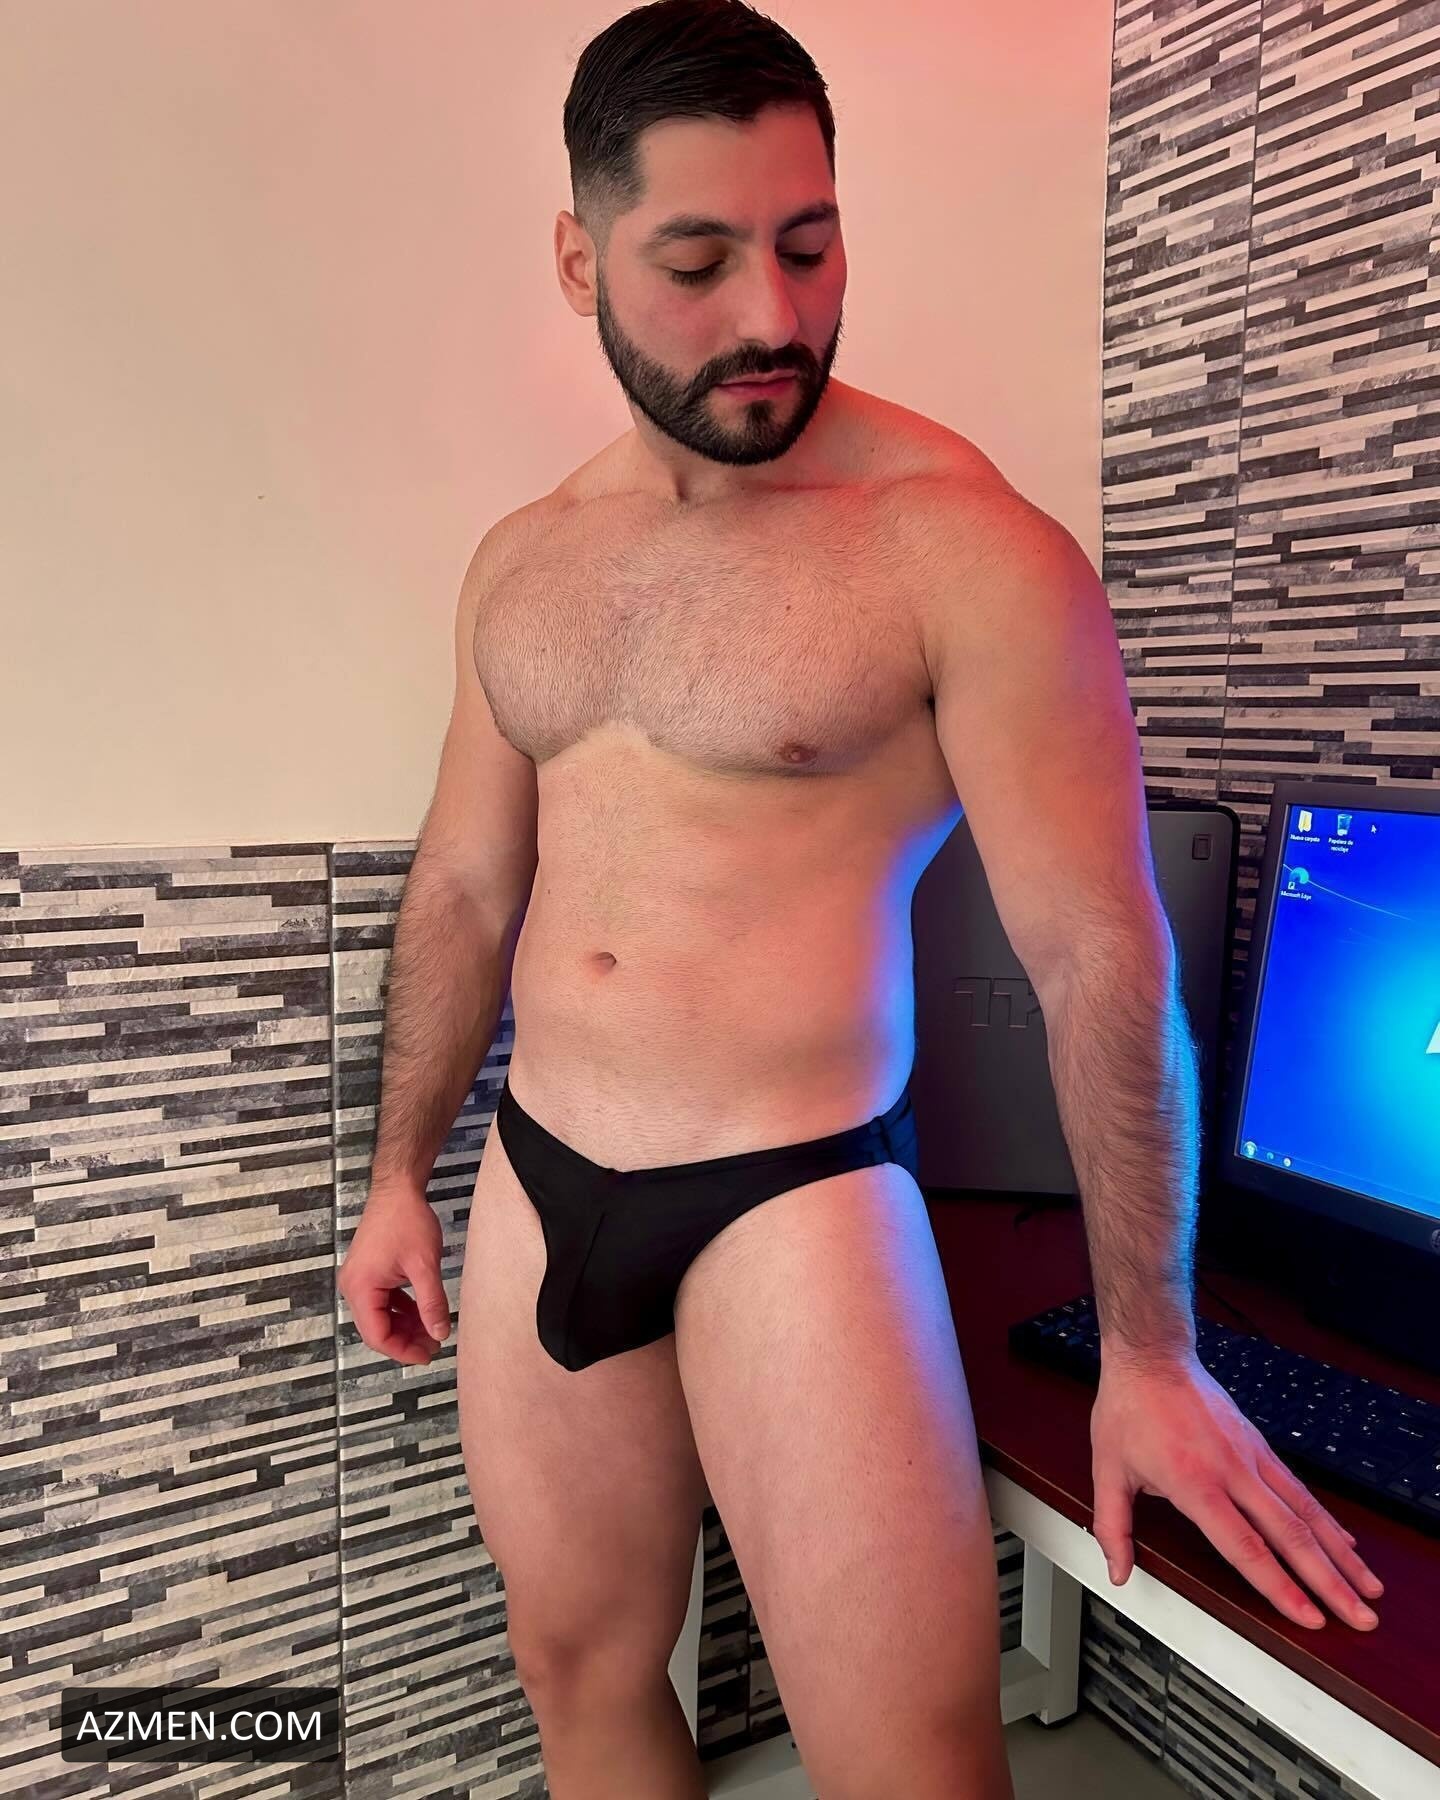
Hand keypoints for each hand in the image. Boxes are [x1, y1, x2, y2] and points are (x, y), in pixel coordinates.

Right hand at [337, 1182, 450, 1364]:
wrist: (398, 1188)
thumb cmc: (407, 1220)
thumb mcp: (425, 1266)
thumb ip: (432, 1303)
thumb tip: (440, 1334)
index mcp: (360, 1288)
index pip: (377, 1335)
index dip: (402, 1351)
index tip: (427, 1356)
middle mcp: (353, 1286)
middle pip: (377, 1328)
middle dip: (405, 1339)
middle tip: (434, 1345)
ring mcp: (359, 1279)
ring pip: (381, 1316)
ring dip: (405, 1325)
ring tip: (433, 1330)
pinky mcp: (368, 1272)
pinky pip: (383, 1300)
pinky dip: (402, 1309)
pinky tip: (423, 1312)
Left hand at [1090, 1350, 1384, 1630]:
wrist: (1153, 1354)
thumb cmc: (1131, 1408)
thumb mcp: (1108, 1468)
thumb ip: (1113, 1526)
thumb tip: (1118, 1571)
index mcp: (1195, 1482)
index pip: (1245, 1546)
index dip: (1280, 1586)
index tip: (1309, 1618)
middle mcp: (1233, 1470)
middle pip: (1291, 1535)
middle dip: (1330, 1582)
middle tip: (1361, 1617)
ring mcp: (1251, 1456)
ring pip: (1306, 1511)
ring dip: (1341, 1553)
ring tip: (1368, 1588)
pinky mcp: (1259, 1445)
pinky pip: (1299, 1488)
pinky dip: (1326, 1518)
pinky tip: (1344, 1541)